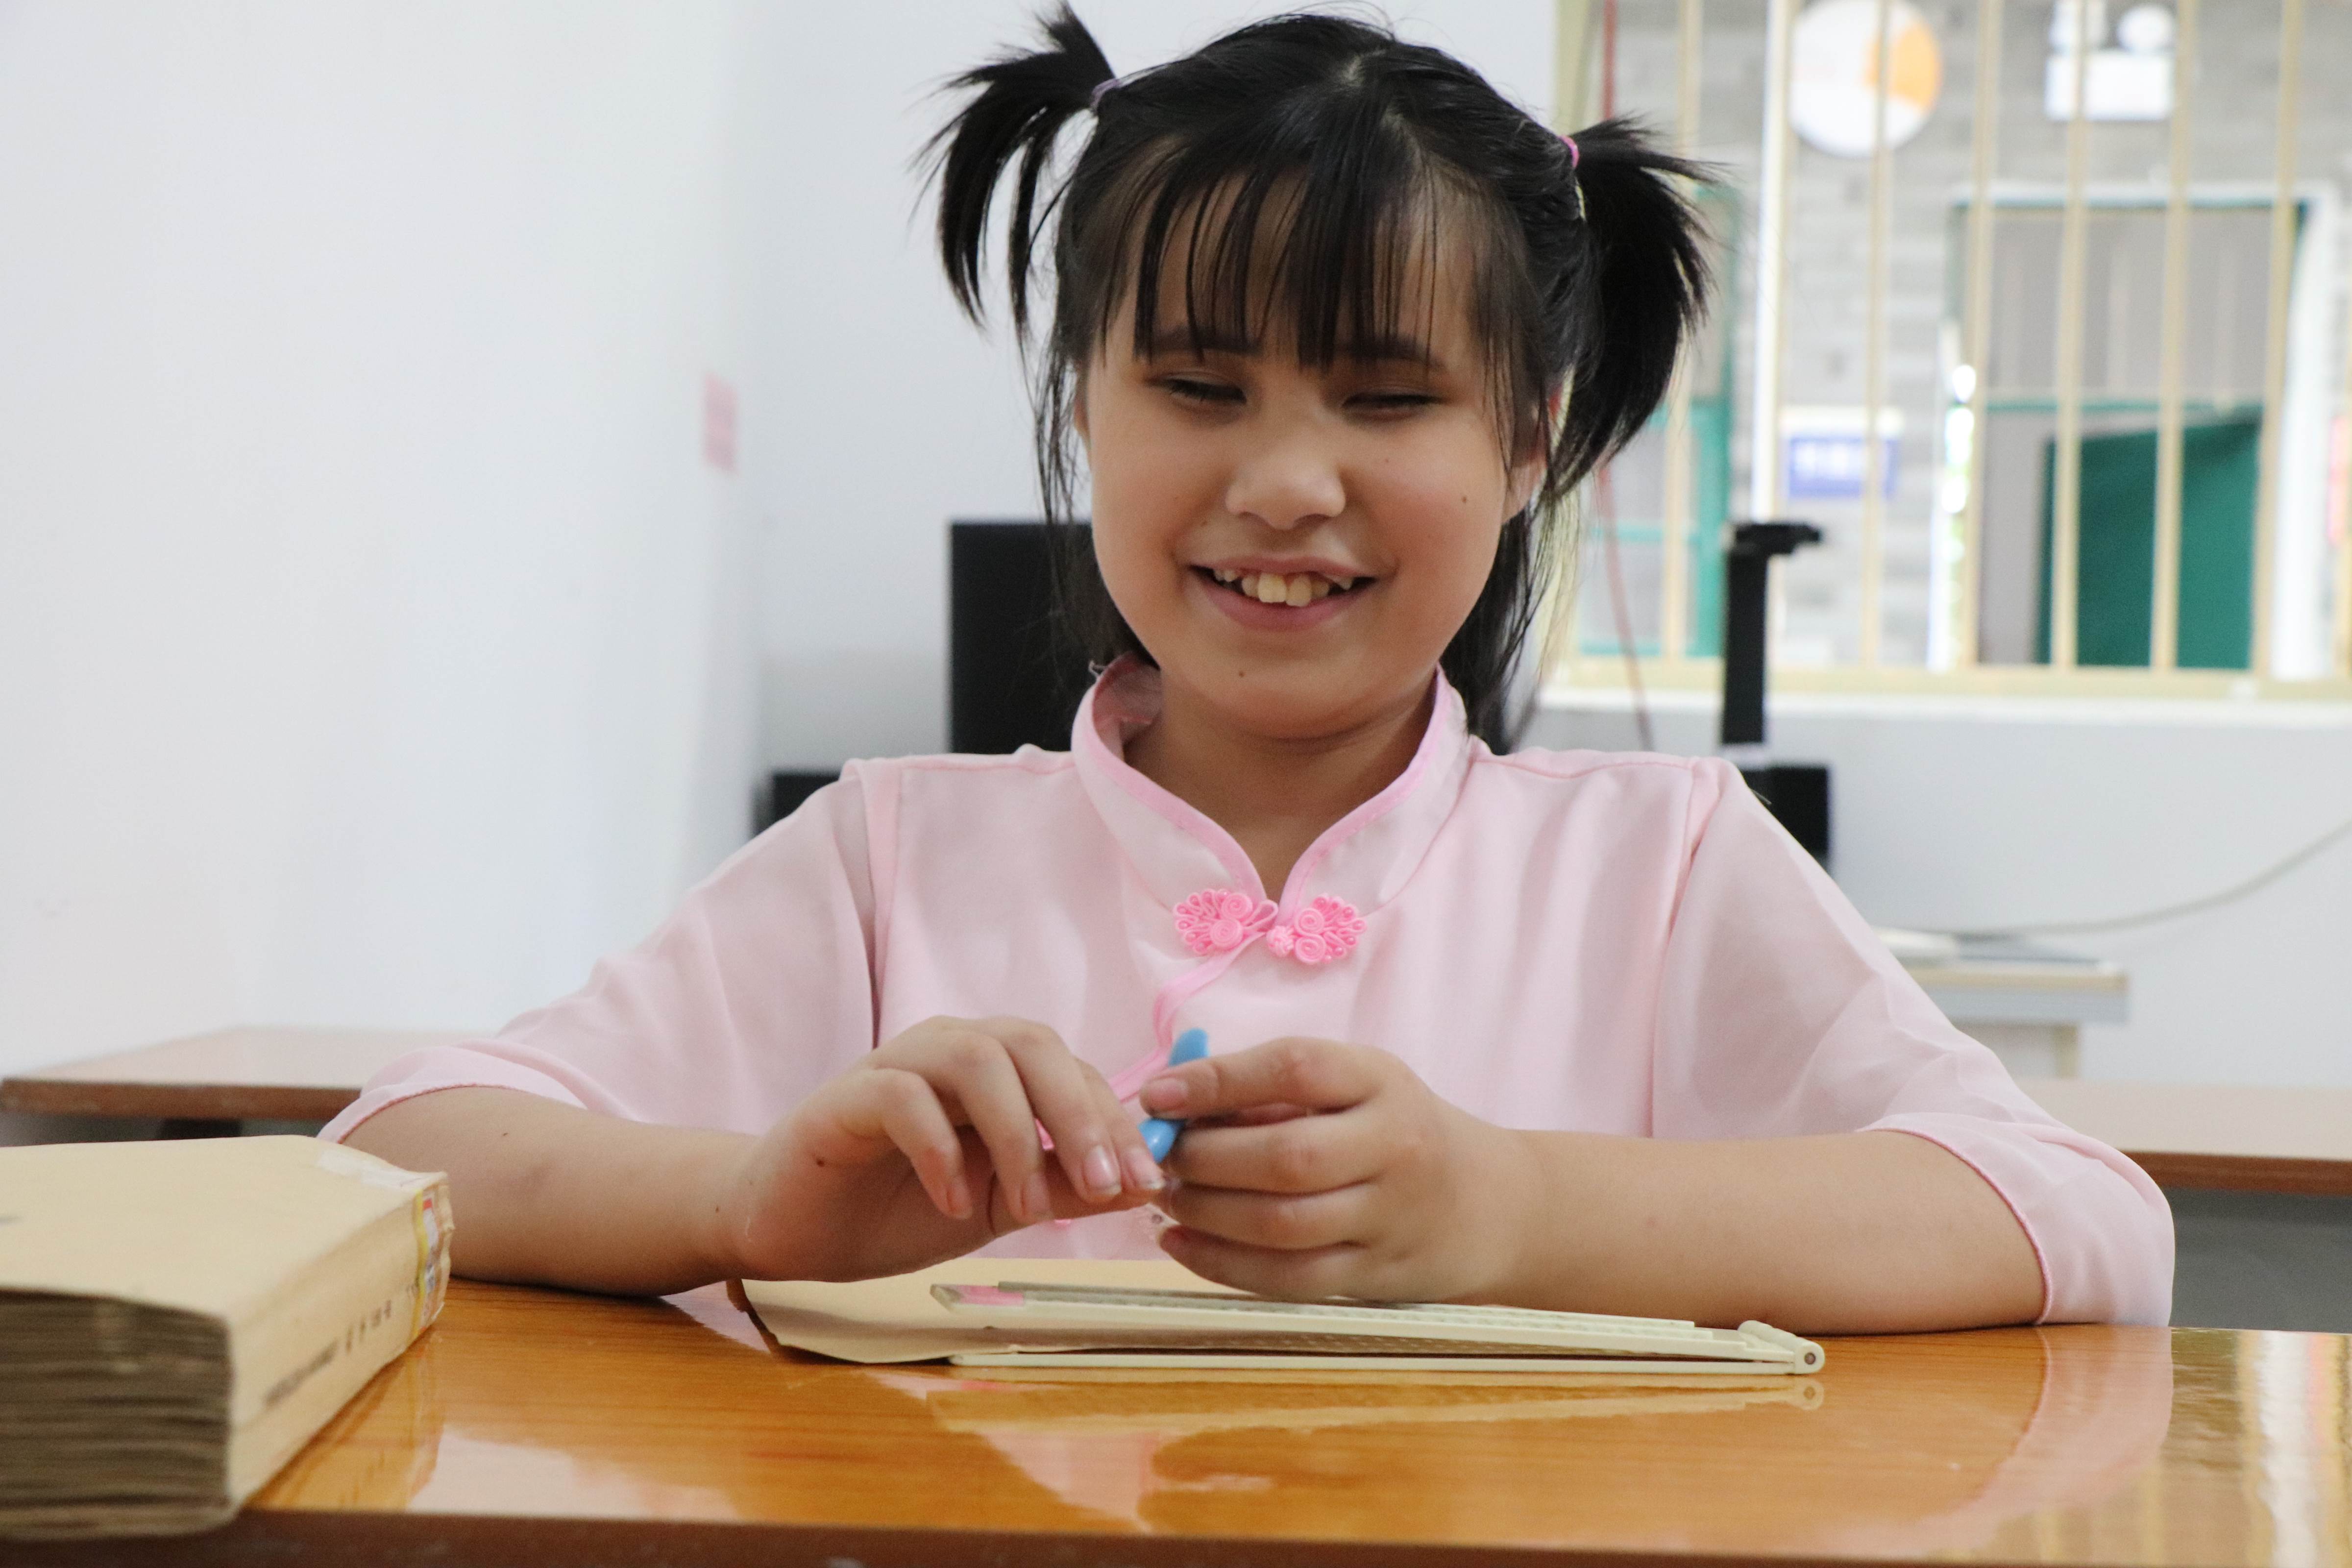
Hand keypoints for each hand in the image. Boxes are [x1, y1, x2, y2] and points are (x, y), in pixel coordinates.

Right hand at [715, 1016, 1165, 1280]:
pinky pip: (903, 1096)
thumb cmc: (898, 1208)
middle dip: (1079, 1115)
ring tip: (1029, 1207)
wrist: (795, 1228)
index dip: (1115, 1121)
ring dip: (1017, 1134)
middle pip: (1032, 1044)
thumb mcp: (997, 1207)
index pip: (1071, 1072)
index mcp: (996, 1071)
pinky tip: (951, 1203)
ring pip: (976, 1057)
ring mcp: (897, 1066)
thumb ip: (1062, 1189)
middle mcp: (951, 1051)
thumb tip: (1142, 1184)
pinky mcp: (847, 1096)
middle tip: (1103, 1186)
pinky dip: (939, 1149)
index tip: (1147, 1182)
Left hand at [1139, 1037, 1532, 1301]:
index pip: (1297, 1070)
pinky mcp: (1376, 1277)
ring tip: (1167, 1198)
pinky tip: (1179, 1245)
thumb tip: (1171, 1103)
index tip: (1159, 1094)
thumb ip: (1275, 1090)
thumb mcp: (1356, 1085)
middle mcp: (1395, 1148)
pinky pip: (1288, 1280)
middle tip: (1160, 1157)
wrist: (1488, 1204)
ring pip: (1282, 1225)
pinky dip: (1221, 1265)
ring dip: (1205, 1214)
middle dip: (1204, 1159)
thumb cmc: (1395, 1130)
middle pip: (1285, 1157)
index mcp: (1383, 1081)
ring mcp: (1390, 1219)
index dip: (1219, 1080)